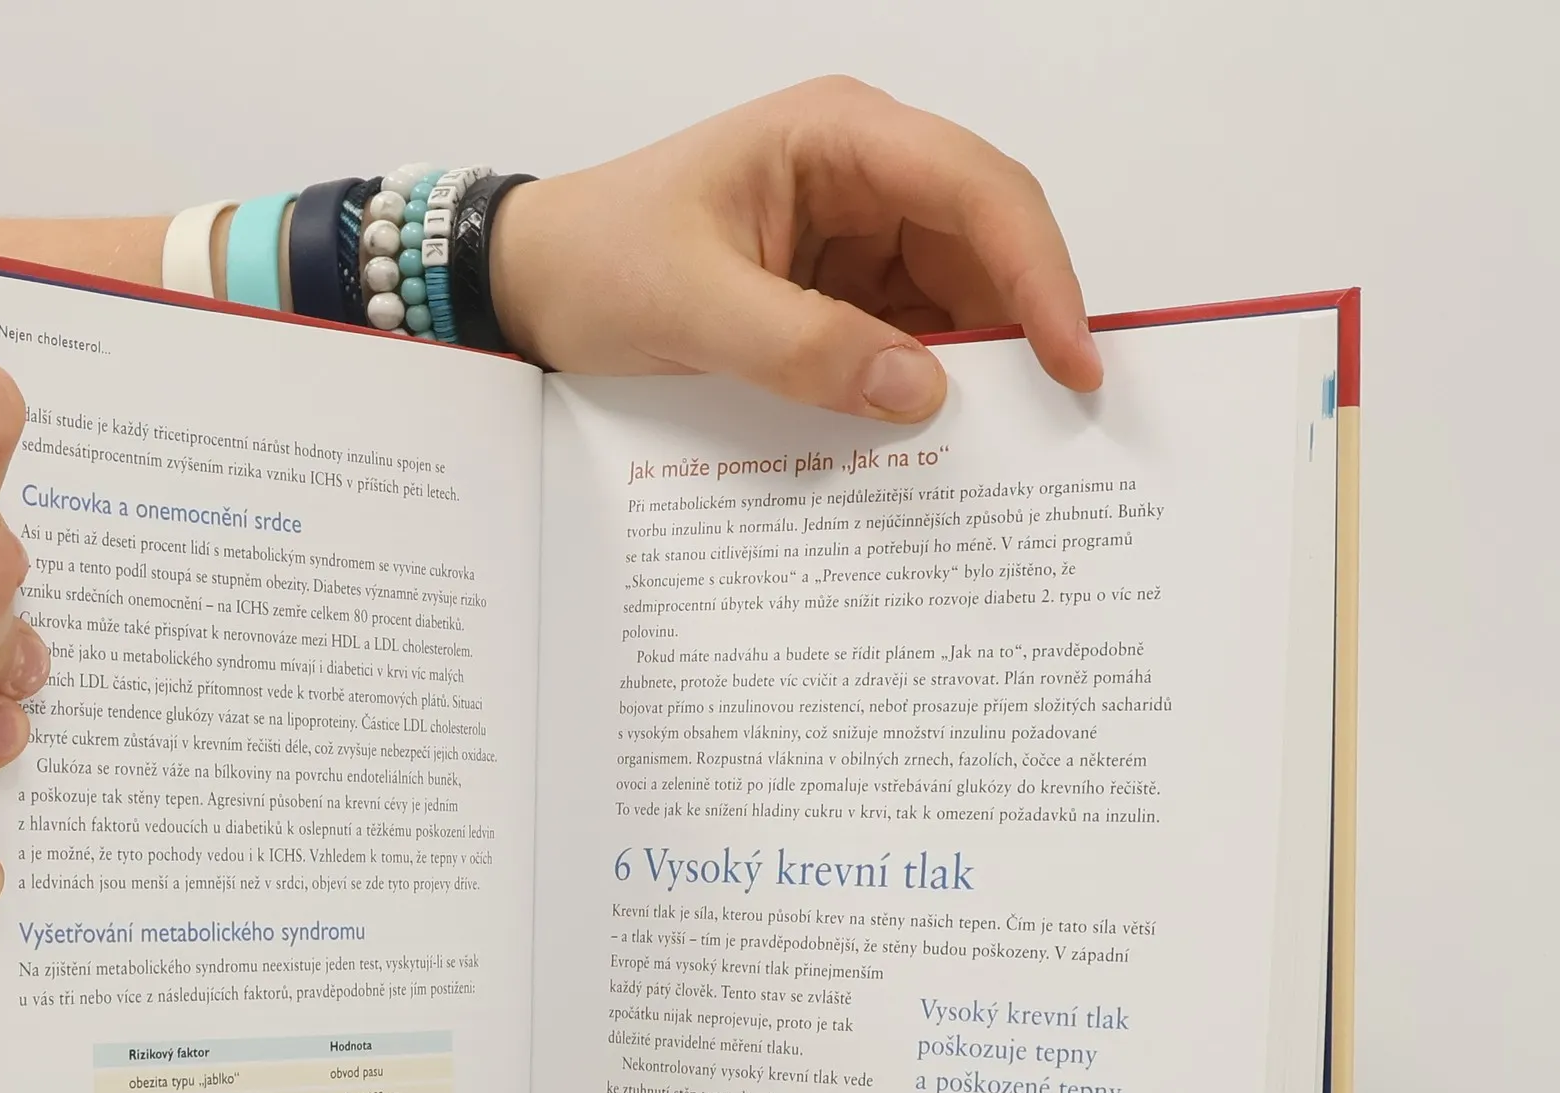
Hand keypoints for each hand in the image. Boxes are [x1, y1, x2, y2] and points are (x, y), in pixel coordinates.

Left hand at [492, 76, 1101, 421]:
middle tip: (1054, 422)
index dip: (1039, 272)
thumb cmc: (594, 259)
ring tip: (997, 447)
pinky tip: (934, 441)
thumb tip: (919, 390)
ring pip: (955, 299)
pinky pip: (907, 338)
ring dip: (975, 367)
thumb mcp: (691, 305)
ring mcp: (853, 237)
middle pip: (984, 245)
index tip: (1071, 359)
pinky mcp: (836, 294)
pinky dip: (923, 387)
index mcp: (838, 137)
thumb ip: (803, 348)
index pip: (975, 190)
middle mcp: (862, 176)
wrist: (529, 285)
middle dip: (1020, 326)